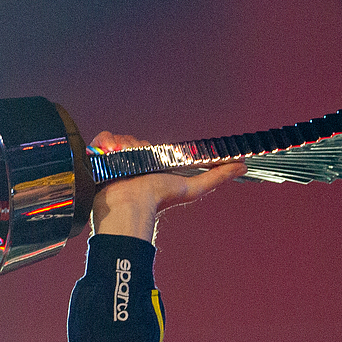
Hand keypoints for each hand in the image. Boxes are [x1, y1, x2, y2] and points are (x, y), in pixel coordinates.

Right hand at [87, 132, 243, 240]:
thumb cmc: (160, 200)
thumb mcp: (194, 187)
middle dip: (137, 150)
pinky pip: (103, 137)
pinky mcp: (98, 155)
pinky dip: (105, 142)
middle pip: (135, 141)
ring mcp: (113, 158)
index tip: (152, 162)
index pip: (149, 146)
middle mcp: (130, 161)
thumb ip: (217, 177)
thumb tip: (243, 166)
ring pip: (120, 138)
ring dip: (122, 149)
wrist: (130, 205)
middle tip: (138, 168)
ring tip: (123, 167)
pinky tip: (109, 156)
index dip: (151, 151)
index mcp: (148, 165)